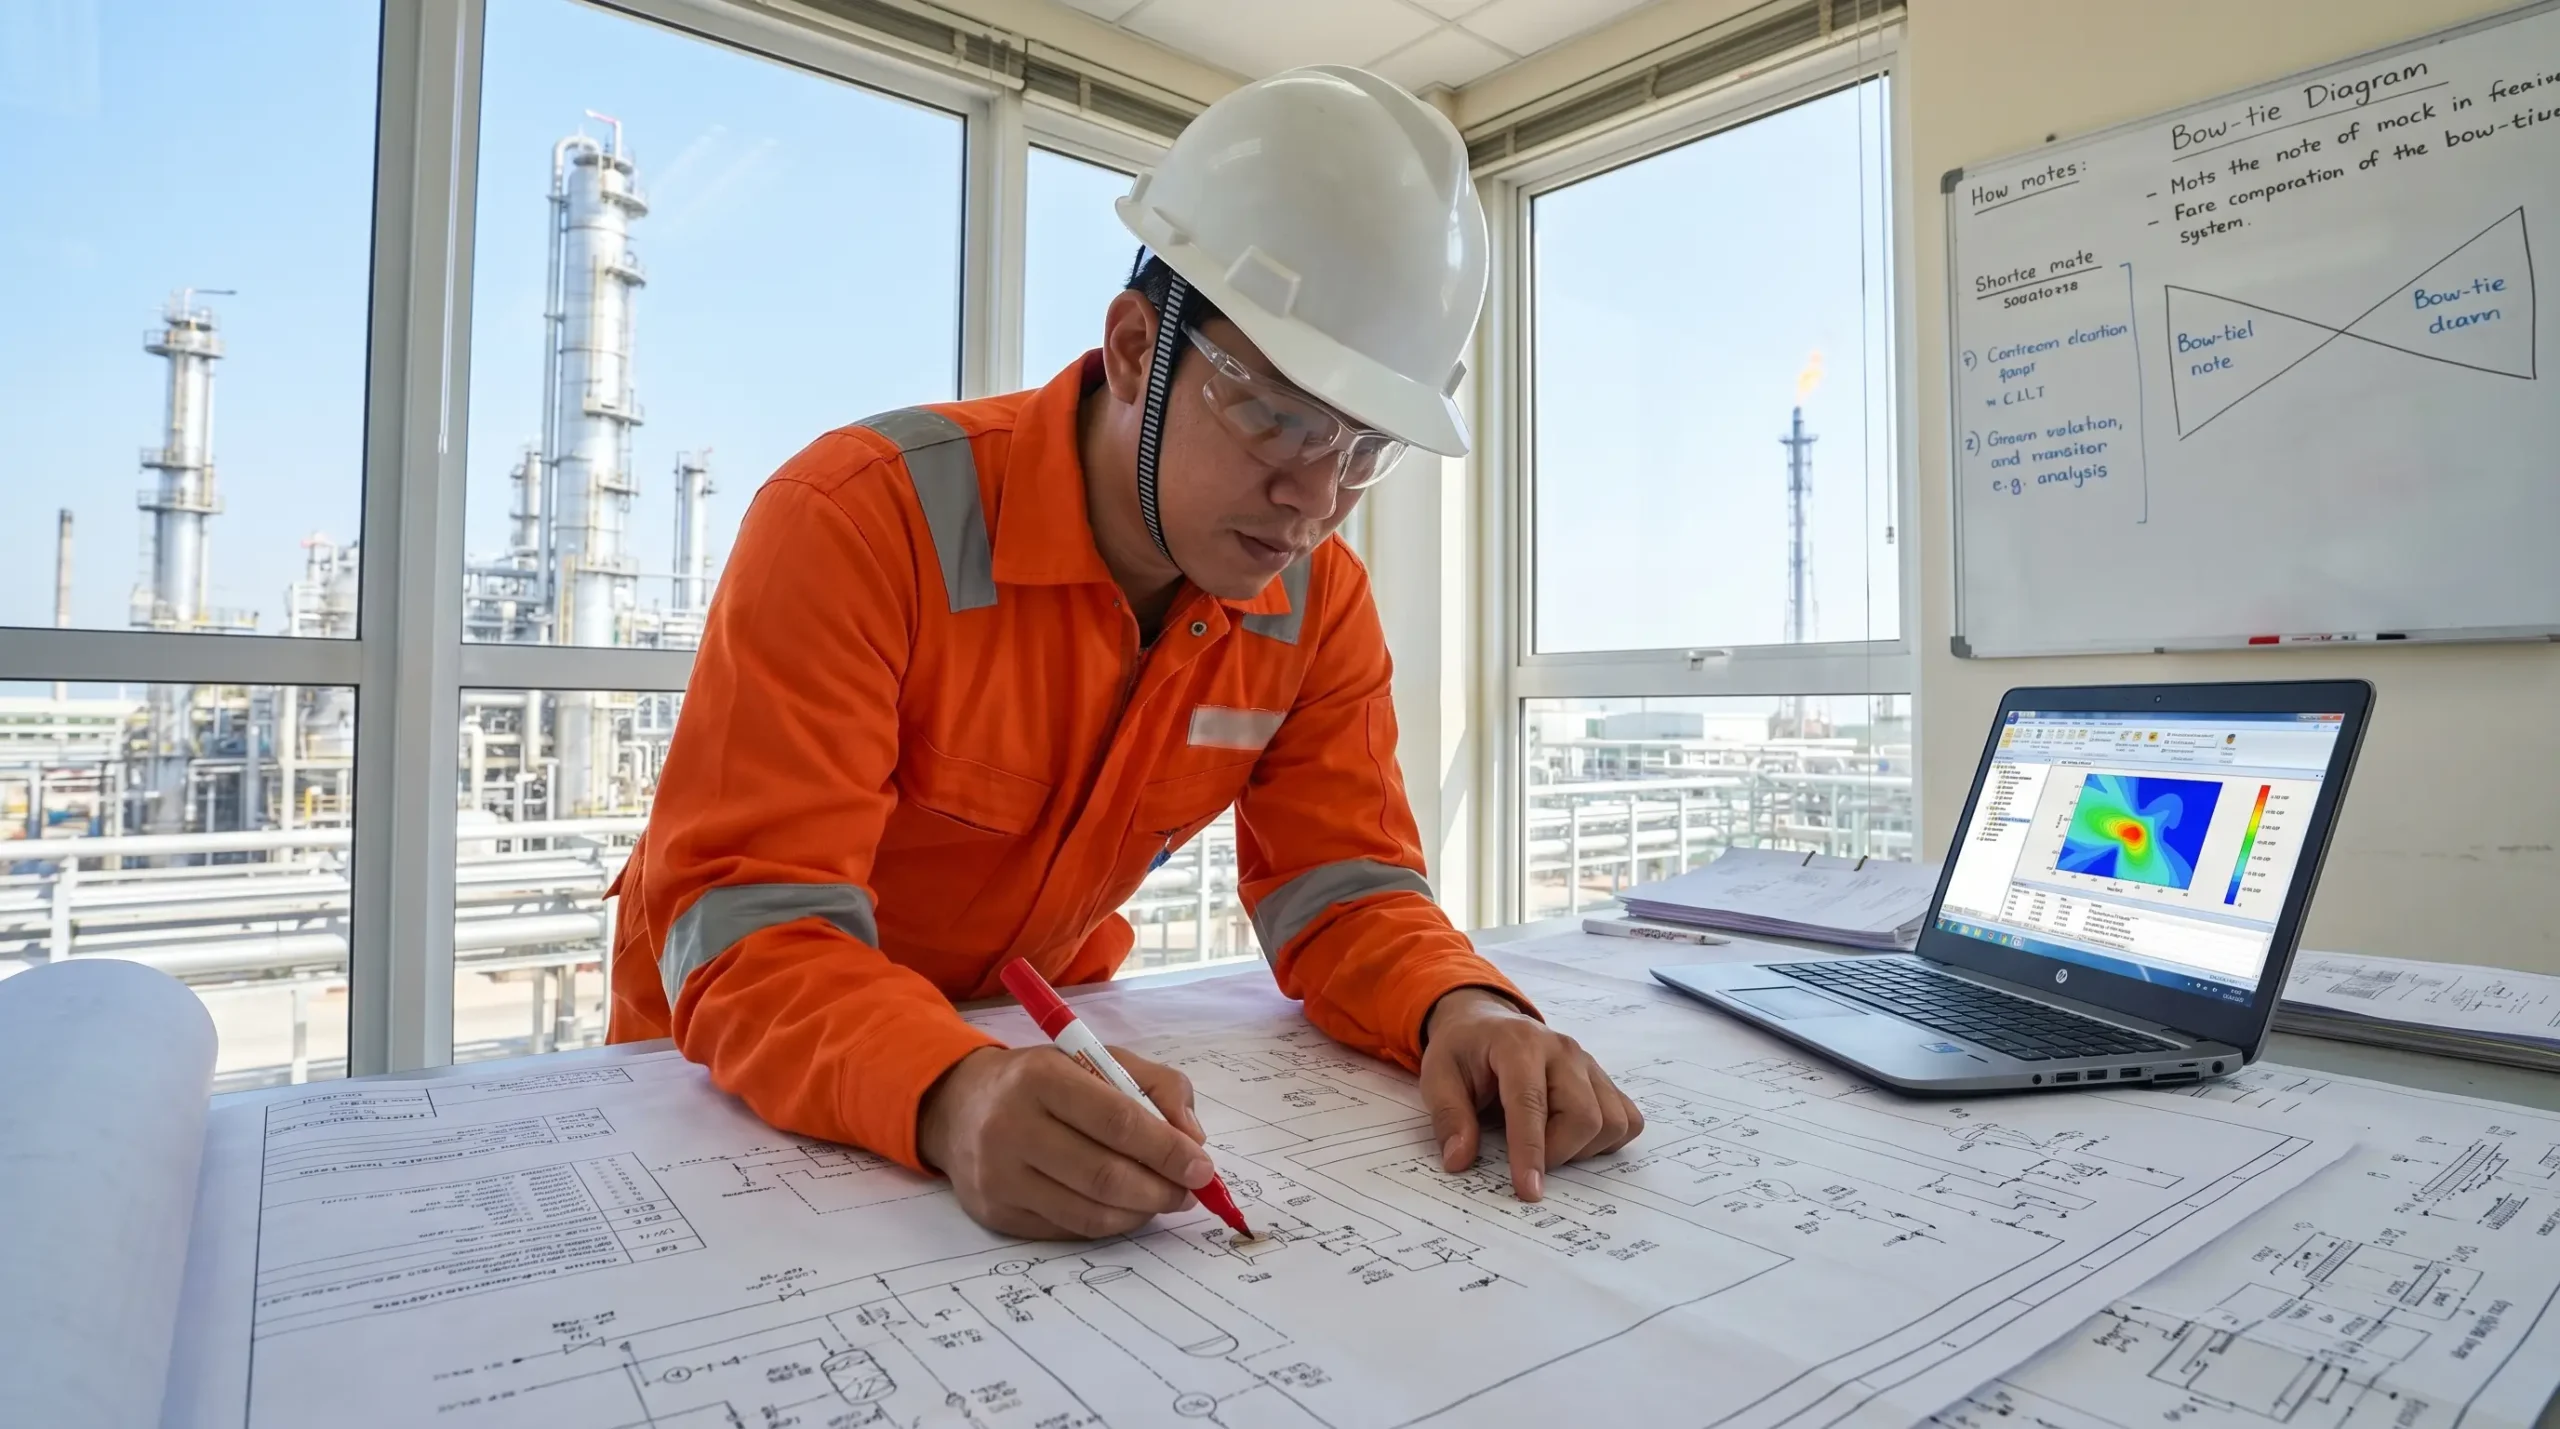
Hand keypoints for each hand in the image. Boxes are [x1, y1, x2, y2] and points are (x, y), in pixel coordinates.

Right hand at [917, 1044, 1214, 1239]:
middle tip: (1188, 1192)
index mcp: (1041, 1078)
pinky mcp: (995, 1214)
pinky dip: (1109, 1223)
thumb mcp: (1098, 1059)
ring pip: (1089, 1212)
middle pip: (1104, 1175)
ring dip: (1140, 1212)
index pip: (1117, 1121)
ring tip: (1162, 1200)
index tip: (1202, 1167)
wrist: (958, 1107)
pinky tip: (1124, 1207)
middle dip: (1160, 1189)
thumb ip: (1157, 1086)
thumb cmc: (1043, 1080)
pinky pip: (1068, 1229)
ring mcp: (999, 1176)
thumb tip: (1193, 1140)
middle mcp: (1012, 1127)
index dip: (1167, 1149)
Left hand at [1418, 988, 1643, 1201]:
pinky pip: (1627, 1119)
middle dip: (1557, 1154)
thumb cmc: (1463, 1052)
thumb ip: (1448, 1117)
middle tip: (1525, 1159)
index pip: (1531, 1104)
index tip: (1529, 1191)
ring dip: (1582, 1149)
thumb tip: (1460, 1160)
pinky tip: (1572, 1137)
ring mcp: (1589, 1064)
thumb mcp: (1437, 1076)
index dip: (1530, 1152)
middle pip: (1584, 1117)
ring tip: (1547, 1142)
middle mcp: (1563, 1051)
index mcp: (1519, 1045)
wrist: (1486, 1023)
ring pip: (1612, 1122)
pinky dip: (1605, 1141)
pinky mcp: (1603, 1079)